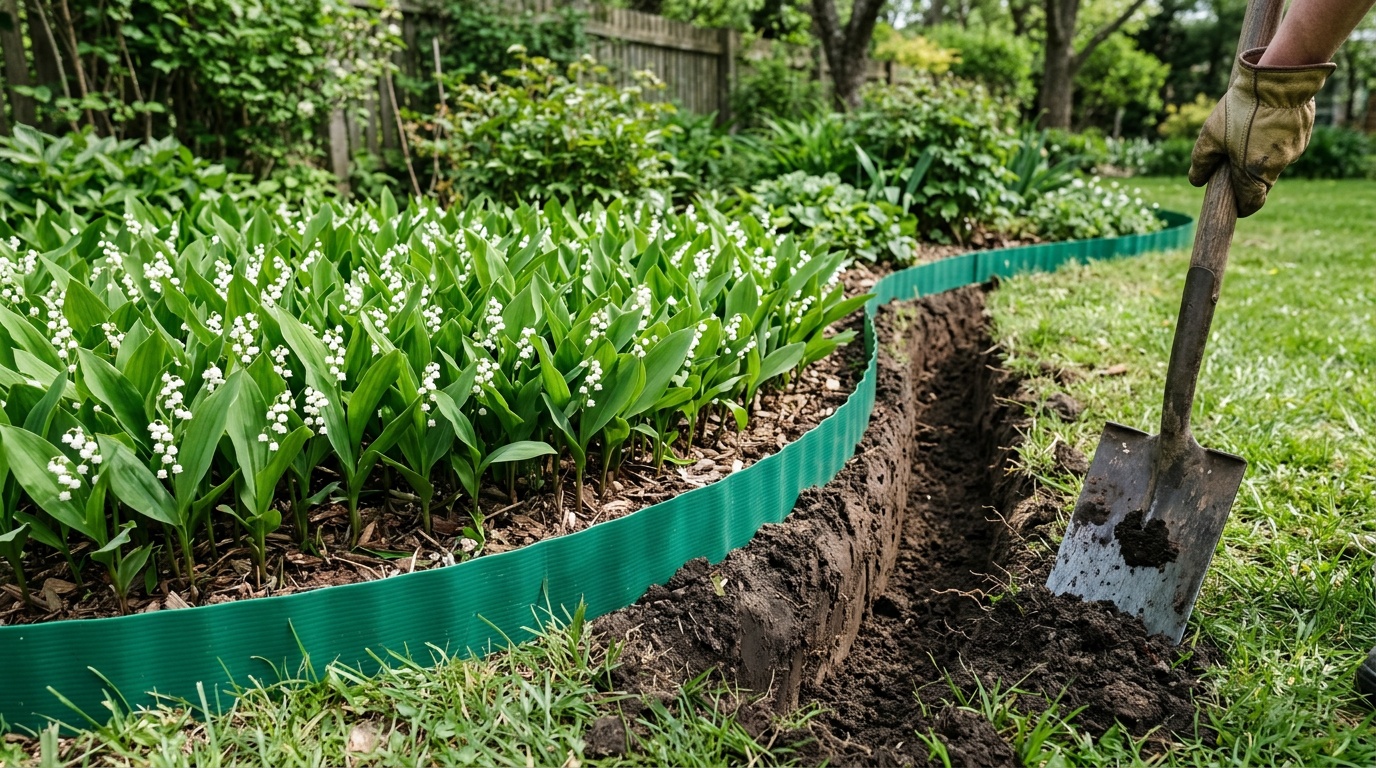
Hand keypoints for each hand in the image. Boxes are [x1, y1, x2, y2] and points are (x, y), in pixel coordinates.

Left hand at [1188, 47, 1334, 216]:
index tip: (1235, 204)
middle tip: (1235, 157)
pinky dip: (1276, 137)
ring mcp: (1296, 149)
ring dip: (1262, 152)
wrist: (1278, 79)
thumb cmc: (1241, 110)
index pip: (1251, 203)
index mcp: (1254, 174)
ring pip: (1276, 160)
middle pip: (1262, 181)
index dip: (1242, 206)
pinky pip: (1288, 141)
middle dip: (1248, 175)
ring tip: (1249, 129)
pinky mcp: (1305, 132)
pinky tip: (1267, 119)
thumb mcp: (1210, 136)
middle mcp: (1278, 166)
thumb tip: (1196, 181)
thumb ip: (1201, 162)